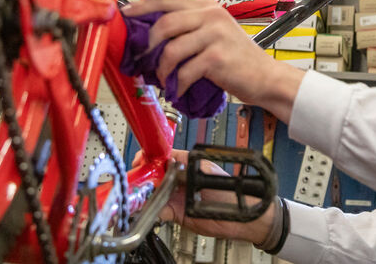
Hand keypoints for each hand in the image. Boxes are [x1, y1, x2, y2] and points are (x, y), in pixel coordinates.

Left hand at [122, 0, 304, 120]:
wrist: (265, 76)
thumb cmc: (236, 57)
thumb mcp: (214, 32)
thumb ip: (188, 27)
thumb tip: (150, 33)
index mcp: (207, 7)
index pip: (167, 1)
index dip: (142, 7)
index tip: (125, 15)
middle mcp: (210, 16)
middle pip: (165, 24)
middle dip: (147, 44)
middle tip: (142, 59)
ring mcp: (214, 35)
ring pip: (171, 50)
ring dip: (162, 69)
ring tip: (164, 79)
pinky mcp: (216, 57)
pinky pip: (185, 71)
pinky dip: (178, 84)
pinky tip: (179, 89)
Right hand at [145, 149, 277, 244]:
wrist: (242, 218)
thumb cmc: (232, 192)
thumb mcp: (209, 175)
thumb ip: (188, 171)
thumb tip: (169, 166)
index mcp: (187, 165)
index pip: (162, 157)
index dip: (149, 158)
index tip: (139, 162)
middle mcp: (179, 180)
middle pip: (153, 175)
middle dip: (141, 178)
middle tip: (133, 182)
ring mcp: (176, 196)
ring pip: (152, 193)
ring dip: (142, 195)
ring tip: (134, 197)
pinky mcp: (176, 213)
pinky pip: (157, 211)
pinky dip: (148, 211)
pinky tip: (143, 211)